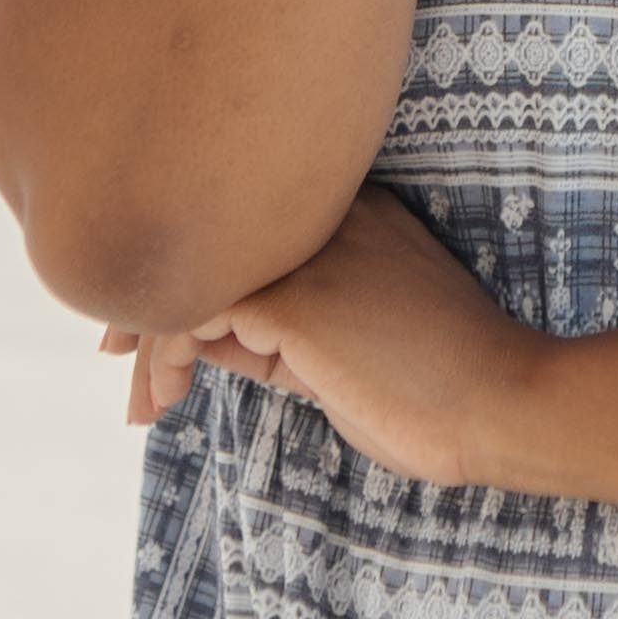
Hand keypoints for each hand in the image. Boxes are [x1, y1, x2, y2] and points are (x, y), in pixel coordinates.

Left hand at [100, 187, 547, 486]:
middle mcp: (323, 211)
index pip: (236, 229)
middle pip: (203, 244)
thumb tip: (198, 338)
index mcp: (347, 212)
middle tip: (113, 365)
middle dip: (144, 304)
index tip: (136, 332)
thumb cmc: (434, 393)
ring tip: (145, 407)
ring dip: (150, 344)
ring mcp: (308, 248)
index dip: (181, 274)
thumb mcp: (340, 352)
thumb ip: (280, 330)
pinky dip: (165, 354)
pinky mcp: (294, 297)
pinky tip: (167, 397)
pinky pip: (188, 313)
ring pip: (188, 275)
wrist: (504, 406)